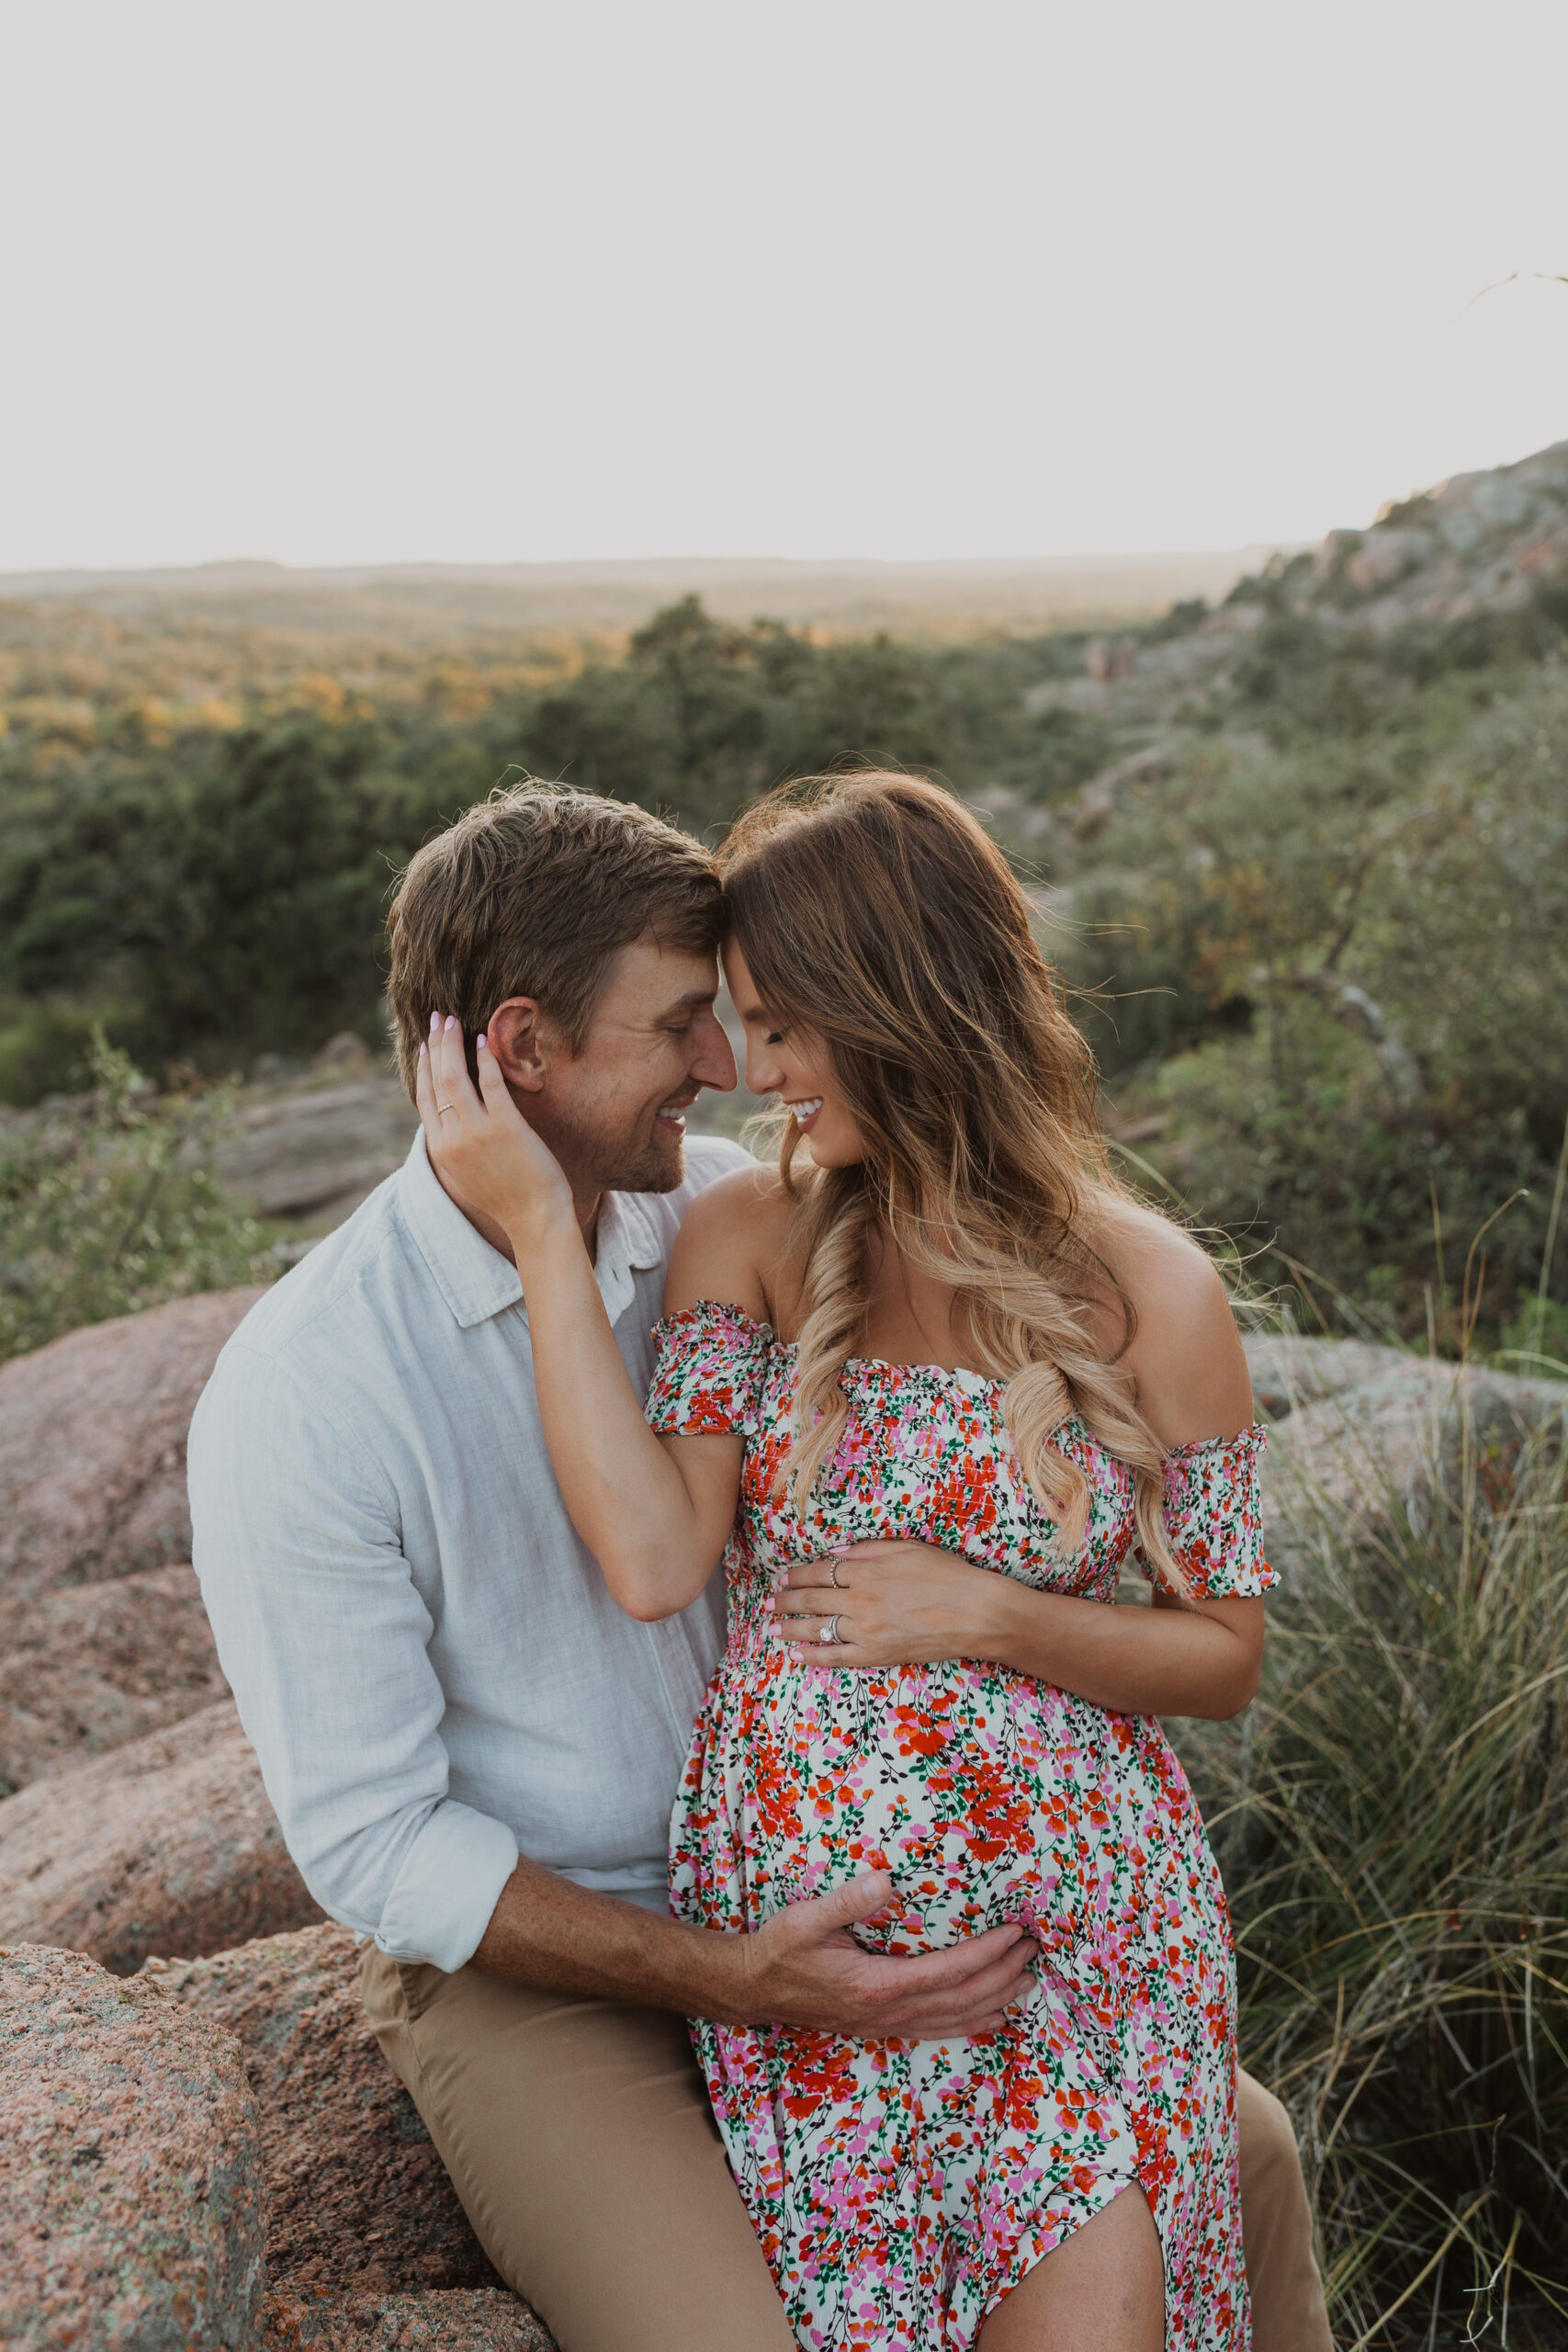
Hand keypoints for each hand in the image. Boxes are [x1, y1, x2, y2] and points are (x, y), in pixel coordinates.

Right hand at [416, 1014, 574, 1252]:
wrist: (534, 1220)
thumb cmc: (508, 1200)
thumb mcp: (466, 1177)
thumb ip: (454, 1149)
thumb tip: (451, 1124)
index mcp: (441, 1151)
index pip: (424, 1100)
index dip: (423, 1069)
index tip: (425, 1046)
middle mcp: (452, 1139)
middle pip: (436, 1081)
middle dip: (435, 1044)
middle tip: (437, 1018)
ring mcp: (477, 1132)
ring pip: (455, 1076)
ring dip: (452, 1042)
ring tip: (454, 1020)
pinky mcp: (505, 1127)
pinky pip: (490, 1083)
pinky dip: (484, 1057)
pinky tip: (484, 1039)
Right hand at [726, 1870, 1035, 2038]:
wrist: (751, 1989)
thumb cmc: (779, 1950)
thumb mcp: (804, 1919)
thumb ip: (846, 1901)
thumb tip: (885, 1879)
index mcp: (876, 1985)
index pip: (948, 1971)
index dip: (987, 1953)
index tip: (1015, 1931)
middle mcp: (888, 2012)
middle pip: (962, 1999)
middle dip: (1003, 1975)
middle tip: (1034, 1949)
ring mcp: (885, 2025)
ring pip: (955, 2020)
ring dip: (996, 2001)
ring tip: (1029, 1982)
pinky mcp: (880, 2027)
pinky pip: (937, 2030)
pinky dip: (971, 2023)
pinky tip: (991, 2015)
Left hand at [773, 1540, 1014, 1669]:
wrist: (975, 1612)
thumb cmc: (946, 1575)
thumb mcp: (907, 1548)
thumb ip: (868, 1549)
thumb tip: (836, 1553)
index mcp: (865, 1570)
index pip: (819, 1571)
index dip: (796, 1575)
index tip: (783, 1578)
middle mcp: (859, 1599)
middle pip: (811, 1599)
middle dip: (785, 1601)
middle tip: (768, 1604)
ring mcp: (865, 1630)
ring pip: (816, 1629)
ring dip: (790, 1628)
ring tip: (771, 1629)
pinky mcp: (876, 1655)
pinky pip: (836, 1657)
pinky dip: (813, 1656)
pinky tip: (797, 1655)